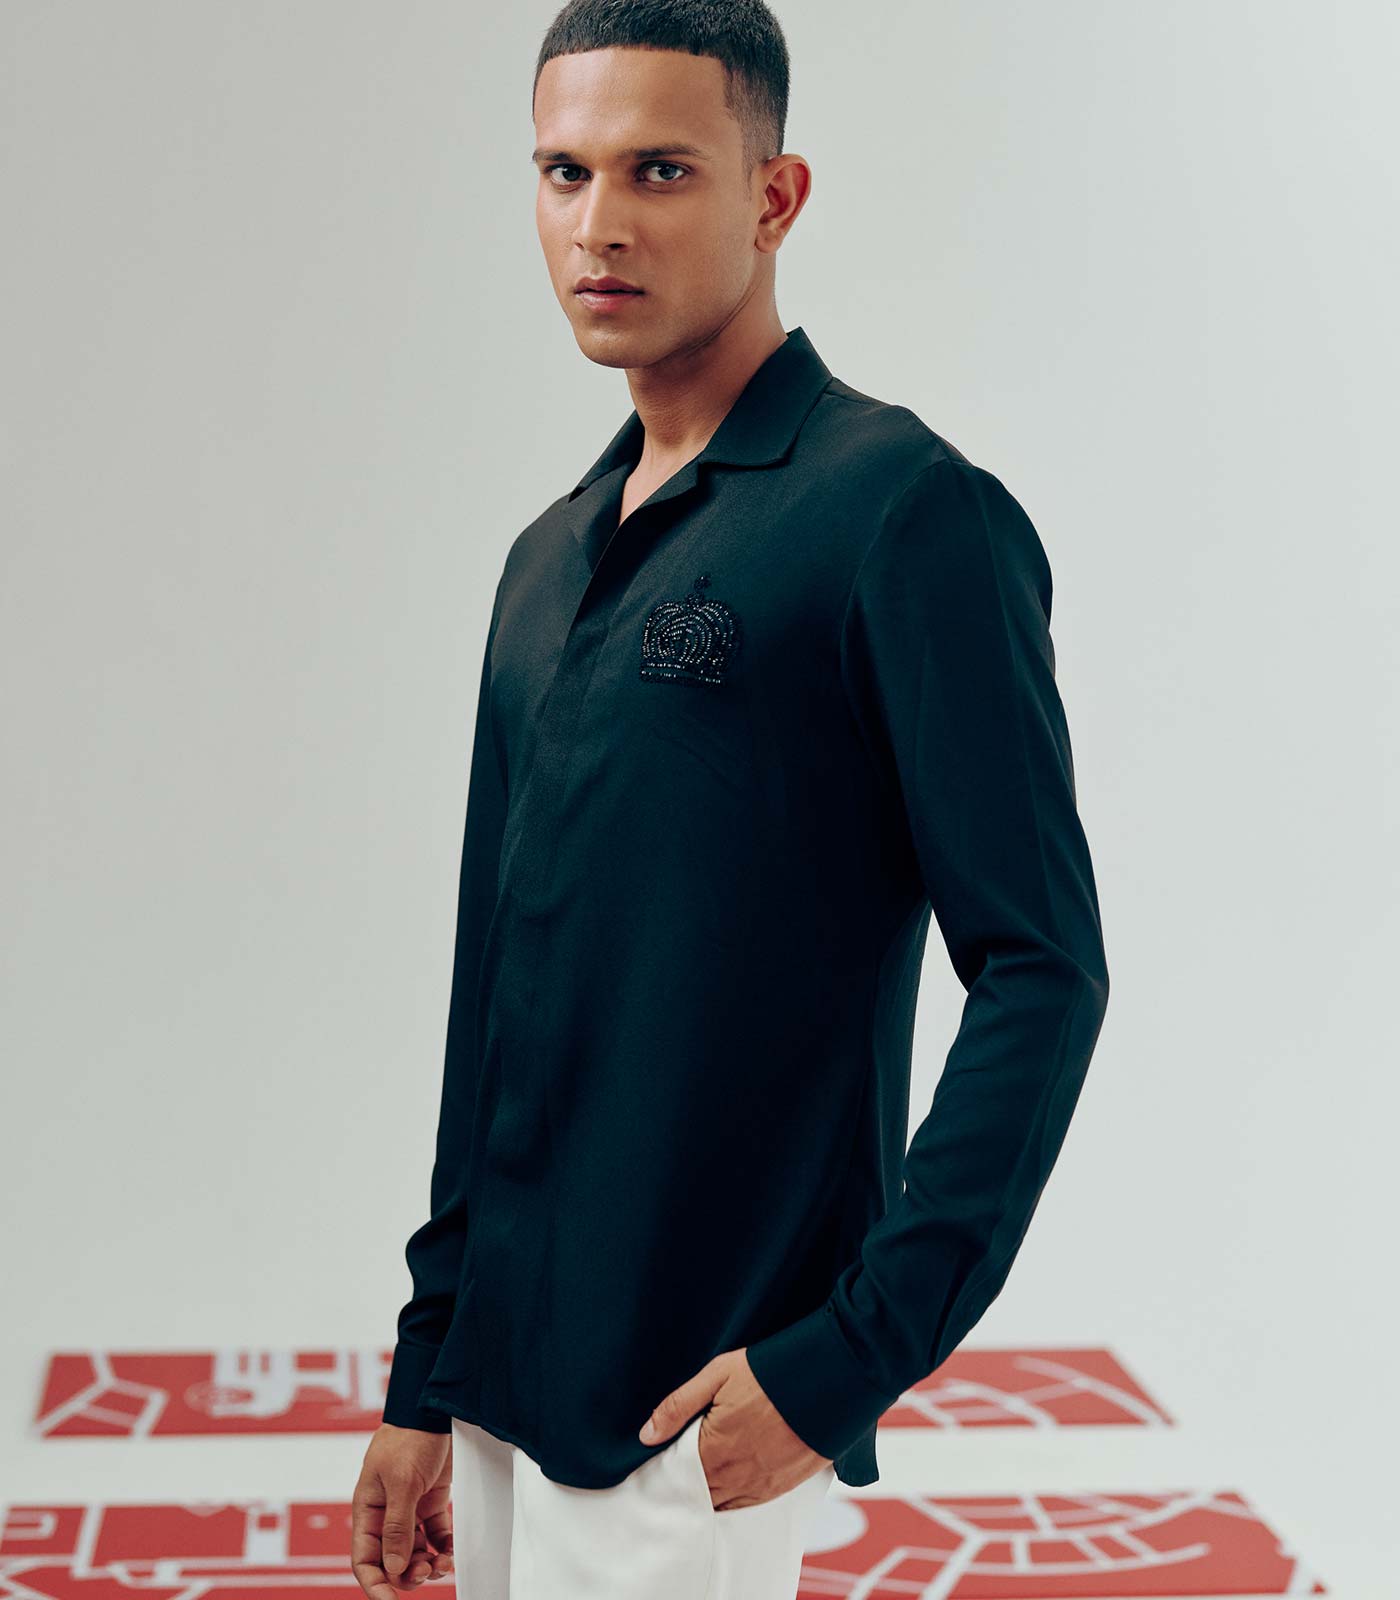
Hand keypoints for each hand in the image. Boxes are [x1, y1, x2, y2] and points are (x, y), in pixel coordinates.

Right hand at [351, 1423, 453, 1598]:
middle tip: (426, 1571)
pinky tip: (451, 1553)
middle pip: (391, 1561)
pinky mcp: (432, 1503)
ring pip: (414, 1553)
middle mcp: (386, 1514)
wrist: (437, 1410)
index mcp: (368, 1509)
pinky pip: (435, 1538)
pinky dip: (442, 1549)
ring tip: (443, 1564)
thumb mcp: (401, 1482)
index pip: (364, 1558)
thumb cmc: (410, 1438)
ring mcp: (410, 1509)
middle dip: (407, 1574)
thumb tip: (394, 1568)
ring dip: (427, 1564)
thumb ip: (398, 1526)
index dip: (374, 1584)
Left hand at [638, 1347, 832, 1510]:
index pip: (676, 1475)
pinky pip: (747, 1506)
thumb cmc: (771, 1371)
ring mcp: (761, 1486)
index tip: (654, 1464)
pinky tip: (726, 1486)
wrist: (829, 1380)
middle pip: (697, 1493)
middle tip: (674, 1470)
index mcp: (714, 1449)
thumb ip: (678, 1406)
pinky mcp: (782, 1487)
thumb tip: (646, 1435)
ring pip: (721, 1504)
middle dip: (683, 1485)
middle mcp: (736, 1476)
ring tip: (699, 1477)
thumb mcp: (717, 1374)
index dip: (665, 1470)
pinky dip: (732, 1500)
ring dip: (708, 1494)